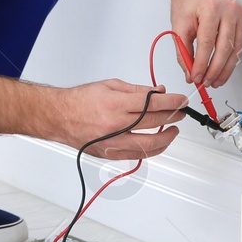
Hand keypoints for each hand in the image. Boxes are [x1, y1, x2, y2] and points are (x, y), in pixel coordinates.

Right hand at [50, 79, 192, 159]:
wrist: (59, 117)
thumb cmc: (80, 100)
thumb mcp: (110, 86)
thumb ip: (137, 90)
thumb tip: (159, 92)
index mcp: (115, 105)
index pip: (153, 103)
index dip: (172, 102)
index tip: (181, 100)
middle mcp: (115, 125)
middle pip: (154, 122)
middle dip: (173, 117)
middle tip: (181, 113)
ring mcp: (113, 142)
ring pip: (149, 145)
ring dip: (167, 138)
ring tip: (173, 131)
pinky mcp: (110, 154)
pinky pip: (137, 155)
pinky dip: (151, 149)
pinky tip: (158, 143)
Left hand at [170, 0, 241, 88]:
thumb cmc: (187, 3)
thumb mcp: (178, 26)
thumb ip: (183, 52)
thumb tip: (190, 73)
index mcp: (210, 8)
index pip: (207, 43)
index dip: (201, 64)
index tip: (196, 77)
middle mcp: (228, 10)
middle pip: (224, 48)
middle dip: (214, 70)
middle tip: (206, 82)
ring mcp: (238, 14)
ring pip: (234, 49)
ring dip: (225, 69)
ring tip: (215, 80)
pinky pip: (239, 45)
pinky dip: (231, 60)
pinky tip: (223, 70)